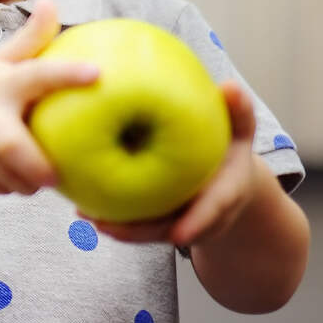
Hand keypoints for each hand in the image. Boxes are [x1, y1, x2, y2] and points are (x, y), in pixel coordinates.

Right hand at [0, 0, 98, 196]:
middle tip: (53, 178)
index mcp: (2, 84)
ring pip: (7, 177)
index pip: (37, 75)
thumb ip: (30, 39)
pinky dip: (5, 187)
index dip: (66, 74)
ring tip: (34, 177)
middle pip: (8, 145)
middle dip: (33, 166)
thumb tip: (51, 1)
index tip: (97, 73)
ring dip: (24, 182)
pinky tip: (5, 176)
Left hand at [86, 80, 261, 247]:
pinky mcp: (157, 218)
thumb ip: (238, 111)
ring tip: (86, 214)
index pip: (213, 211)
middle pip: (169, 229)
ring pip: (146, 231)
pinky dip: (111, 217)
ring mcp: (177, 219)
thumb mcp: (239, 129)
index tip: (179, 235)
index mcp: (225, 193)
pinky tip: (82, 206)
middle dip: (139, 231)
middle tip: (107, 225)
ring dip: (117, 228)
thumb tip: (230, 87)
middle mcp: (199, 212)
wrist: (226, 177)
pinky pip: (134, 223)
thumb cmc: (228, 148)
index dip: (197, 223)